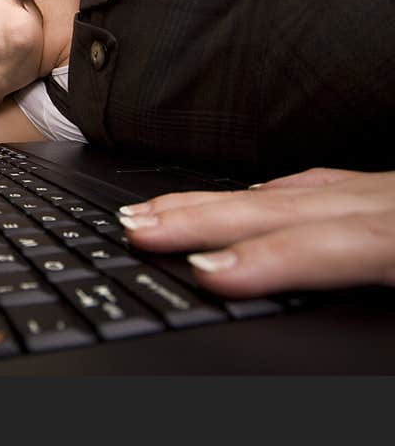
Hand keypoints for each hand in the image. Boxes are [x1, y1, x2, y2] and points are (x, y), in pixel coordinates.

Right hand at [117, 168, 394, 297]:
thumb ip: (383, 301)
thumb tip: (320, 328)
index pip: (324, 248)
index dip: (262, 259)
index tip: (203, 271)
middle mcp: (389, 206)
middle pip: (282, 207)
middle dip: (205, 218)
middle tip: (141, 226)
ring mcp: (384, 194)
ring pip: (288, 190)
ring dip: (217, 203)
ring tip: (161, 211)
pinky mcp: (386, 193)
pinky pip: (318, 183)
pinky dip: (270, 190)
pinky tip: (247, 195)